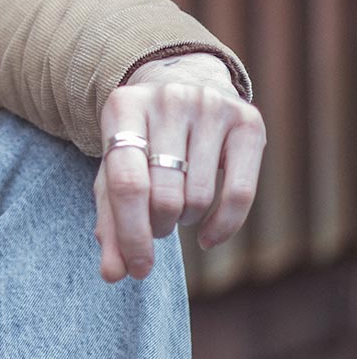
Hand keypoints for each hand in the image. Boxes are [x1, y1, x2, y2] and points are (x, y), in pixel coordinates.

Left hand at [94, 53, 265, 282]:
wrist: (182, 83)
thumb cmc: (141, 140)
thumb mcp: (115, 167)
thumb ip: (110, 220)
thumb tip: (113, 274)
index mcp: (122, 106)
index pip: (126, 183)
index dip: (131, 234)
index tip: (135, 269)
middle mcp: (168, 100)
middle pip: (164, 195)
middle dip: (157, 226)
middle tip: (156, 226)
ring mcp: (210, 106)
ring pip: (199, 198)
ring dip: (185, 220)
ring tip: (176, 209)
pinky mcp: (248, 121)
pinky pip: (240, 195)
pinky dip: (222, 227)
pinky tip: (207, 236)